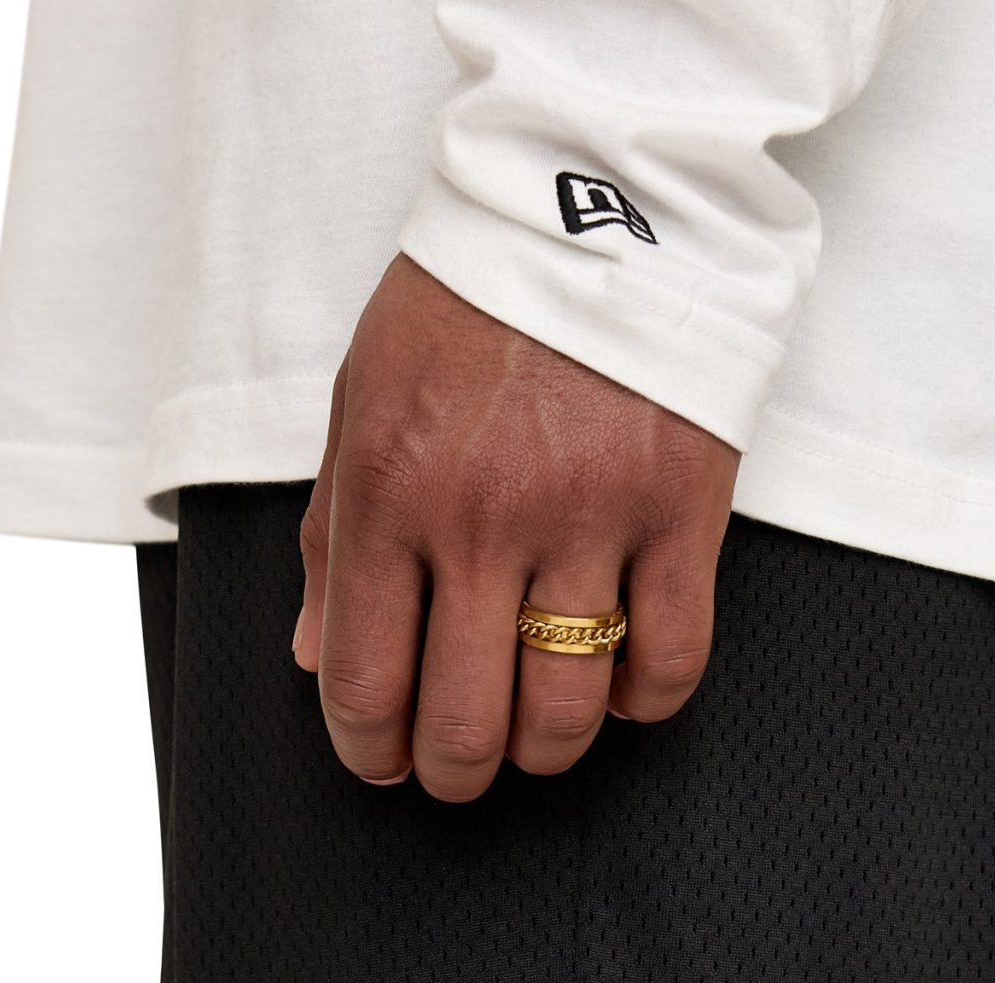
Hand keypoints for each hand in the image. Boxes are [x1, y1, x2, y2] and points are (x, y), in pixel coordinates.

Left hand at [293, 257, 739, 802]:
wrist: (592, 199)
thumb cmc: (467, 304)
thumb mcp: (363, 402)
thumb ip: (332, 535)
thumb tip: (315, 654)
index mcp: (390, 493)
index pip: (366, 676)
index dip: (368, 747)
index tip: (382, 761)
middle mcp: (483, 520)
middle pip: (465, 721)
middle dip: (451, 770)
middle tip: (456, 765)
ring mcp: (589, 521)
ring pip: (564, 710)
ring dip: (544, 750)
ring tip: (535, 732)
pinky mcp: (680, 512)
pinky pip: (669, 661)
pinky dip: (642, 698)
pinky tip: (620, 682)